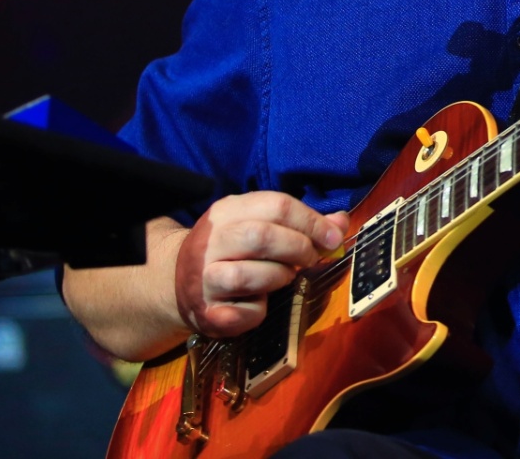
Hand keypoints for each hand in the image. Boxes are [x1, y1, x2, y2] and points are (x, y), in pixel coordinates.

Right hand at [173, 192, 346, 337]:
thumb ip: (301, 224)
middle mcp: (210, 241)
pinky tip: (258, 304)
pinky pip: (242, 313)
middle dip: (298, 248)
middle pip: (261, 236)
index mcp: (227, 211)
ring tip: (282, 278)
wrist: (178, 280)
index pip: (277, 205)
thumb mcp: (261, 226)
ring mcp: (202, 277)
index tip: (332, 238)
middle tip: (310, 259)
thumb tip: (340, 222)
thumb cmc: (233, 251)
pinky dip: (258, 311)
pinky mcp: (205, 311)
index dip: (312, 222)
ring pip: (247, 275)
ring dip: (278, 277)